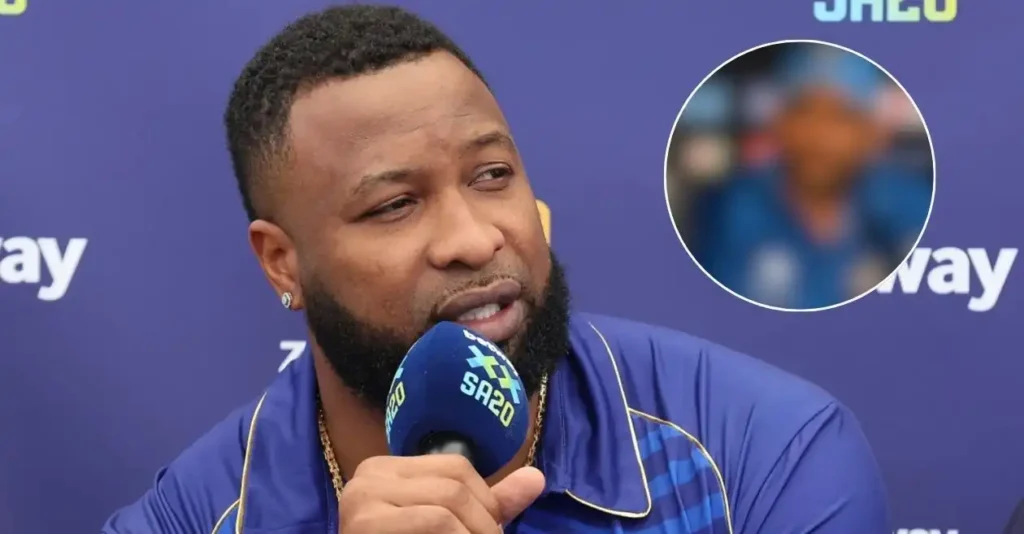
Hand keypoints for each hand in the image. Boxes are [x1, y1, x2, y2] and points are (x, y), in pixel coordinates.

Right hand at [338, 455, 545, 532]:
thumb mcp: (449, 527)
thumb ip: (488, 504)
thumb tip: (537, 478)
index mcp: (385, 468)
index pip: (455, 466)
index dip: (485, 500)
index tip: (489, 532)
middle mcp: (369, 474)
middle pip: (453, 482)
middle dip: (484, 520)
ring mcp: (362, 498)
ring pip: (448, 502)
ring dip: (476, 533)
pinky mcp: (365, 524)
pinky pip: (435, 521)